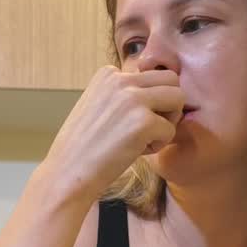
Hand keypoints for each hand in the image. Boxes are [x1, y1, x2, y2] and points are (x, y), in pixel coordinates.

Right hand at [42, 66, 183, 202]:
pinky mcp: (143, 122)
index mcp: (108, 73)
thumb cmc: (83, 147)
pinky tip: (136, 152)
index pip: (150, 75)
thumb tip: (158, 92)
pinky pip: (171, 130)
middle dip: (169, 104)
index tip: (127, 121)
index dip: (148, 100)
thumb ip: (122, 94)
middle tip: (151, 128)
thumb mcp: (98, 105)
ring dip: (168, 121)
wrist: (68, 173)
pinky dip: (158, 145)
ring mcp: (133, 99)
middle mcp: (120, 79)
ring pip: (178, 98)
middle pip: (171, 80)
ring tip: (145, 139)